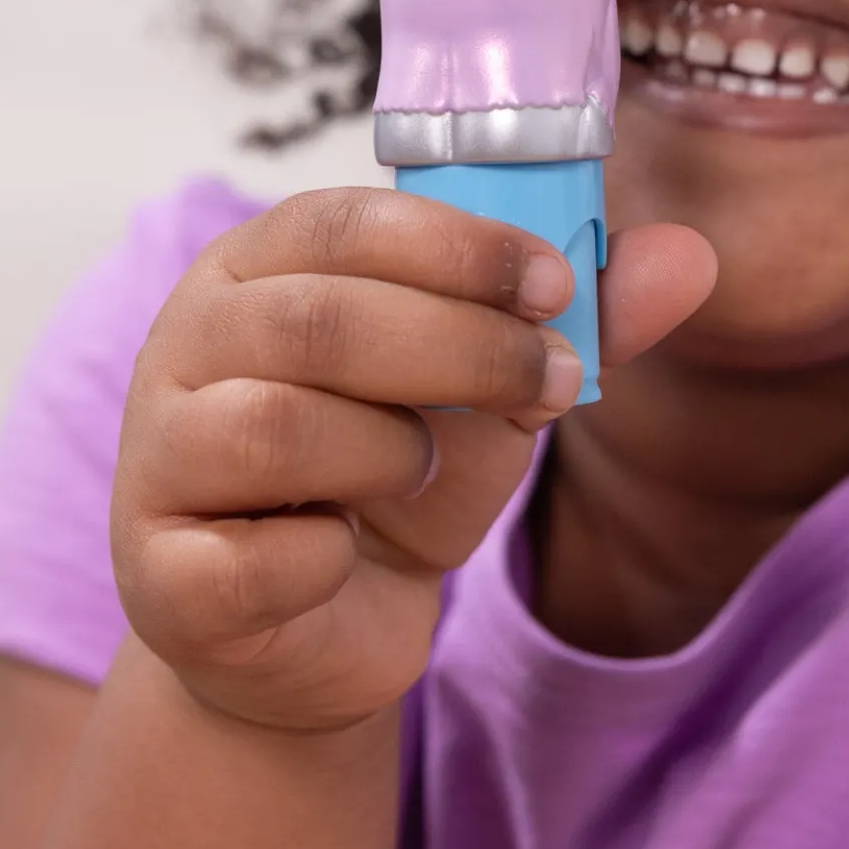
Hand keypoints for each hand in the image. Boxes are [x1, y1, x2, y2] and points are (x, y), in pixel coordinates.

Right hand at [111, 186, 714, 733]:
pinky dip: (331, 559)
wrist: (325, 629)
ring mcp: (156, 456)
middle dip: (463, 350)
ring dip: (391, 452)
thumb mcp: (502, 389)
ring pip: (275, 425)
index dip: (459, 248)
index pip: (345, 219)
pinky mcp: (155, 573)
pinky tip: (344, 554)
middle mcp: (188, 341)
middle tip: (551, 385)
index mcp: (263, 265)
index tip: (556, 287)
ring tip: (421, 470)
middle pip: (320, 319)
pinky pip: (253, 557)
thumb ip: (587, 320)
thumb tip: (692, 258)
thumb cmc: (403, 473)